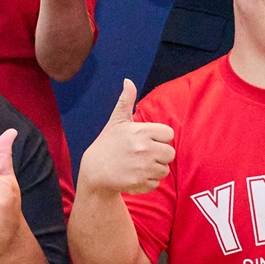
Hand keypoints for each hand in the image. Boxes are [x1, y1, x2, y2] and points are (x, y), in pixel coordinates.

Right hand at [78, 79, 175, 195]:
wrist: (94, 171)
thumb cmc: (107, 144)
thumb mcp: (116, 121)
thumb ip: (126, 101)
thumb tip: (128, 81)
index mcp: (141, 132)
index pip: (169, 134)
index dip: (160, 138)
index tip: (148, 140)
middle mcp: (144, 149)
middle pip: (170, 154)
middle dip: (160, 155)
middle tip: (145, 154)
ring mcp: (143, 167)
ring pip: (164, 170)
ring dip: (155, 169)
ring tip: (139, 165)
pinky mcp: (140, 183)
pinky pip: (156, 183)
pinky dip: (148, 182)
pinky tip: (135, 176)